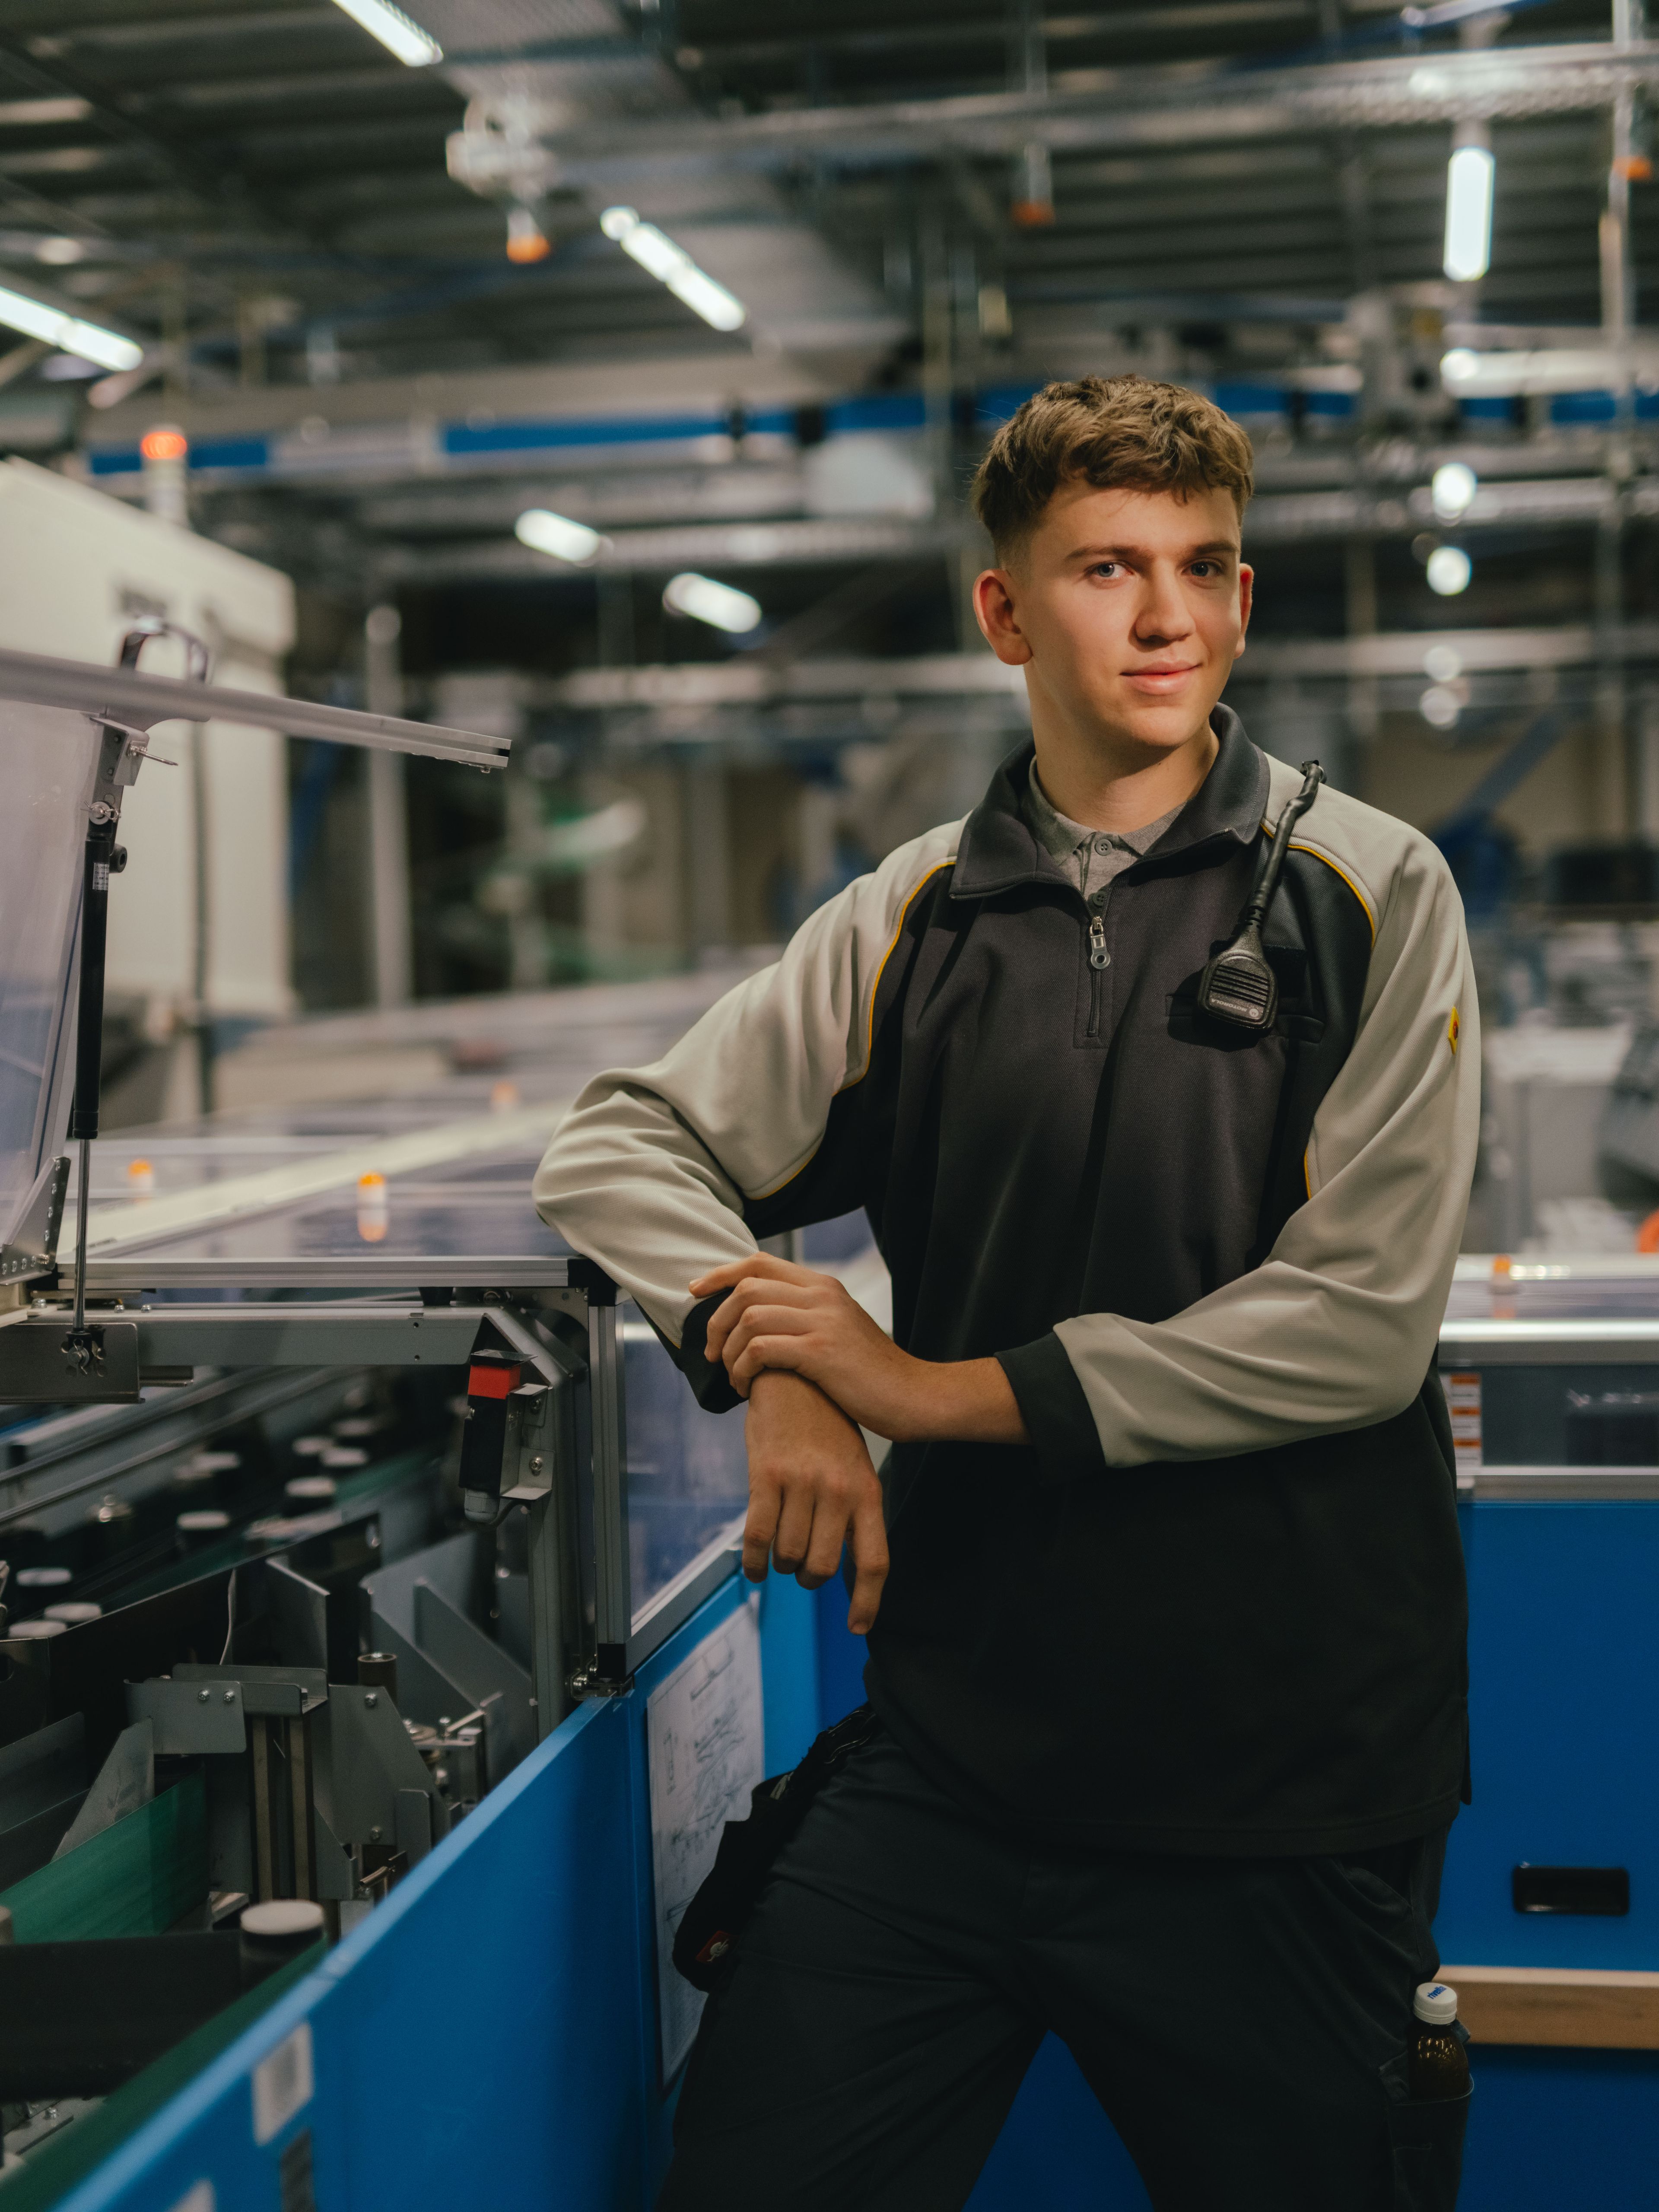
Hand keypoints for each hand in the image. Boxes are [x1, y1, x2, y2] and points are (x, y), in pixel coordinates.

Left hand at [691, 1251, 1026, 1445]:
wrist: (914, 1396)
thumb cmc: (871, 1375)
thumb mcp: (838, 1332)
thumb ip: (804, 1318)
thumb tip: (756, 1321)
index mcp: (823, 1286)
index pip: (758, 1263)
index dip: (720, 1274)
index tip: (694, 1291)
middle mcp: (822, 1295)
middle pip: (745, 1289)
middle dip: (715, 1321)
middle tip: (711, 1355)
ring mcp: (822, 1321)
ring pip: (748, 1319)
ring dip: (728, 1351)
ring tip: (733, 1378)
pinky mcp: (821, 1352)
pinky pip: (760, 1349)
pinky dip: (743, 1369)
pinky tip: (748, 1389)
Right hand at [743, 1370, 887, 1633]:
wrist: (795, 1378)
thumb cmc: (826, 1430)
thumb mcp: (853, 1467)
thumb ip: (852, 1513)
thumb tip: (847, 1568)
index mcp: (867, 1491)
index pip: (874, 1561)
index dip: (867, 1602)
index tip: (856, 1628)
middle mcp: (838, 1490)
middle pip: (823, 1566)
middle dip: (808, 1577)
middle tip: (800, 1568)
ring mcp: (802, 1483)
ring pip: (789, 1554)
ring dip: (781, 1564)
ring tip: (778, 1554)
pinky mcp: (767, 1476)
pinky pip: (758, 1537)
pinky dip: (753, 1562)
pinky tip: (753, 1567)